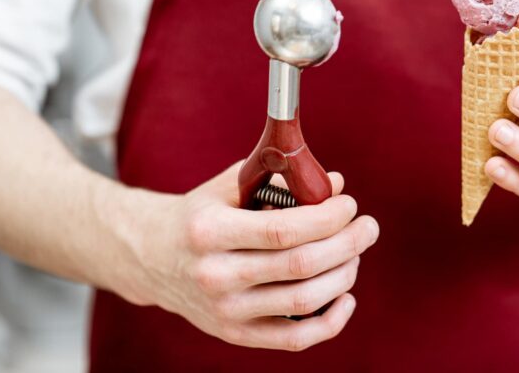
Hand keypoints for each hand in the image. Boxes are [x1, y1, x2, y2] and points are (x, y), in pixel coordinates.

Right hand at [119, 163, 378, 350]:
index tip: (349, 204)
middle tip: (368, 227)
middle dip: (347, 244)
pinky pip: (294, 339)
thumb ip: (282, 179)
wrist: (150, 257)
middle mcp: (215, 276)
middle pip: (300, 267)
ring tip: (355, 252)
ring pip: (304, 302)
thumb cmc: (201, 213)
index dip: (327, 218)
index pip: (283, 230)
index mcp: (210, 232)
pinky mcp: (235, 335)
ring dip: (344, 275)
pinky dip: (330, 321)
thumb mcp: (230, 185)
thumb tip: (335, 184)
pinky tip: (345, 294)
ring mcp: (225, 311)